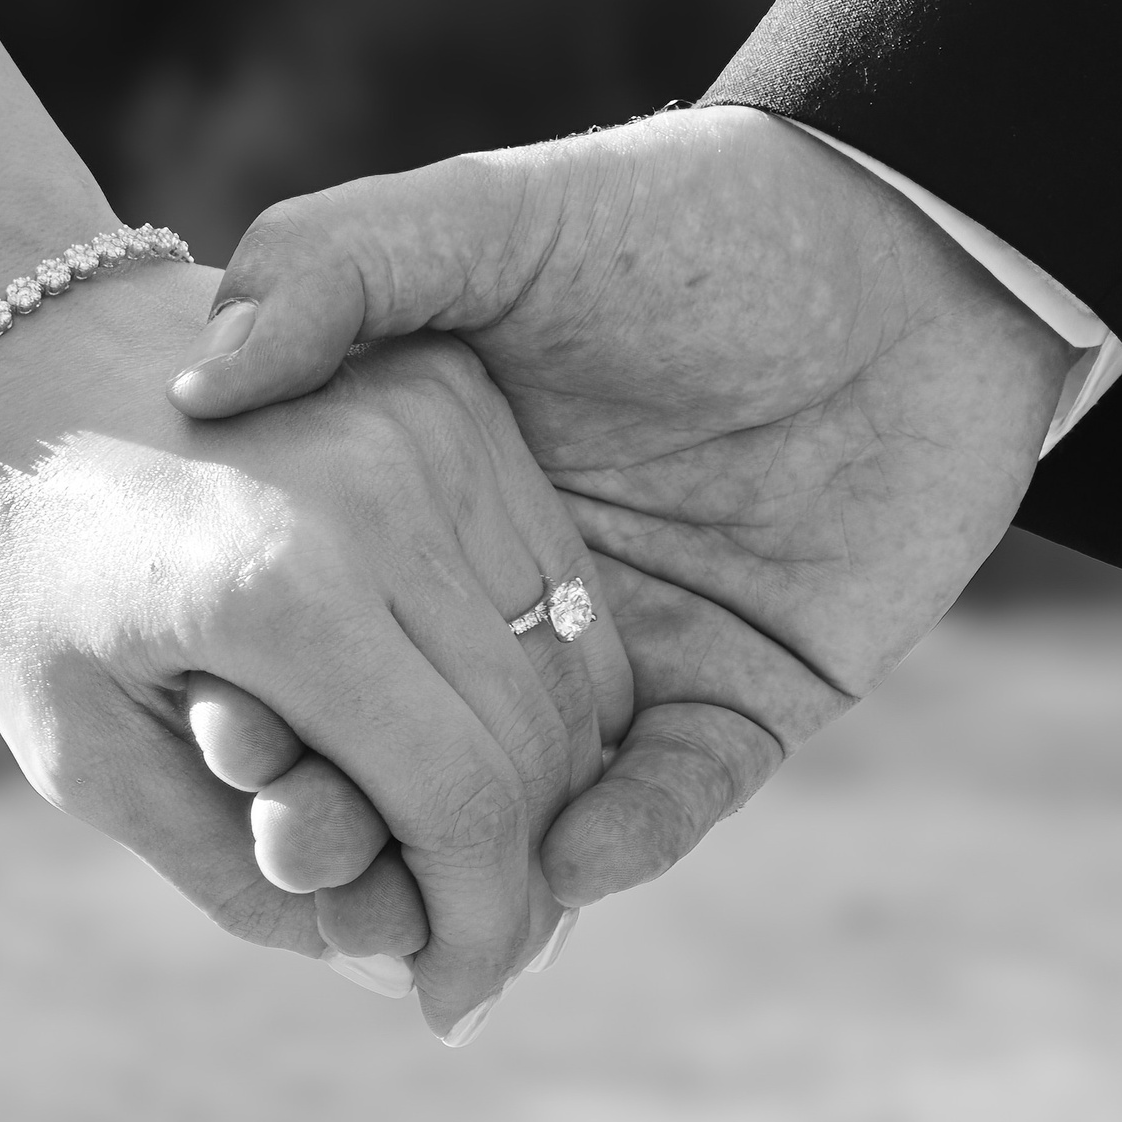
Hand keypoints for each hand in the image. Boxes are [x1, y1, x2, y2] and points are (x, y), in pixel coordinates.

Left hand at [0, 254, 630, 1038]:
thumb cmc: (21, 575)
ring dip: (542, 772)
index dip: (481, 923)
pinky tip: (469, 726)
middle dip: (518, 867)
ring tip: (458, 839)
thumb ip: (242, 877)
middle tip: (464, 939)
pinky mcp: (451, 394)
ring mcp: (429, 426)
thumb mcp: (88, 759)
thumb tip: (395, 947)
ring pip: (565, 649)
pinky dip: (537, 671)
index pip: (462, 798)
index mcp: (279, 586)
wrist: (9, 356)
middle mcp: (380, 491)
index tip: (453, 994)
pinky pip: (550, 569)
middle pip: (536, 731)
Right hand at [168, 107, 1074, 905]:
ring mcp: (637, 643)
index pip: (331, 601)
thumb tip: (200, 381)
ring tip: (411, 906)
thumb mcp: (492, 215)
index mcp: (444, 481)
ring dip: (478, 849)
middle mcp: (526, 580)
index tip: (202, 715)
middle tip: (290, 845)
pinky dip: (634, 830)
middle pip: (419, 713)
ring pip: (538, 783)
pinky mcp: (751, 690)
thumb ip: (340, 263)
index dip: (266, 663)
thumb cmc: (690, 216)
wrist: (921, 250)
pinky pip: (684, 787)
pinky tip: (572, 858)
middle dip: (355, 792)